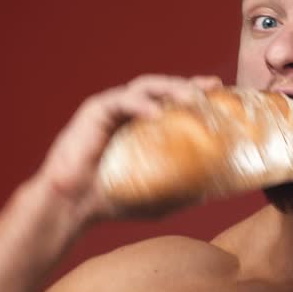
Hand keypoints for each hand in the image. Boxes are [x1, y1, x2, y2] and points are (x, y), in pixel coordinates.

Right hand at [36, 74, 223, 222]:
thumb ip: (182, 190)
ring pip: (145, 87)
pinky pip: (120, 101)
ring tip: (190, 98)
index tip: (219, 91)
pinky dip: (139, 105)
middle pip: (164, 88)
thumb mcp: (157, 198)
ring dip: (170, 88)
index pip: (174, 101)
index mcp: (144, 125)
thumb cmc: (112, 199)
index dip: (196, 93)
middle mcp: (130, 112)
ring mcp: (112, 109)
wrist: (73, 206)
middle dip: (189, 85)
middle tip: (211, 89)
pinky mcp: (94, 112)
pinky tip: (155, 114)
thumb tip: (214, 190)